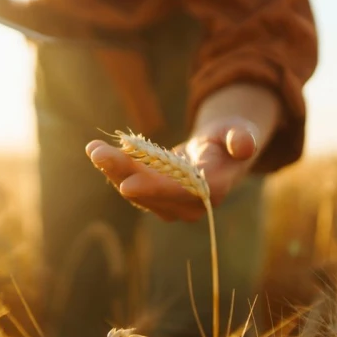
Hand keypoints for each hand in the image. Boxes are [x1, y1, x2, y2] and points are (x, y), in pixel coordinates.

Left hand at [85, 117, 261, 221]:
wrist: (221, 150)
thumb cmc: (231, 137)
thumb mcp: (240, 131)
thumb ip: (241, 138)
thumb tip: (243, 145)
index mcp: (213, 190)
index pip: (182, 193)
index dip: (155, 190)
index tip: (127, 184)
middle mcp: (190, 205)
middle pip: (151, 192)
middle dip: (123, 172)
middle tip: (97, 152)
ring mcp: (171, 204)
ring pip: (136, 189)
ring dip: (113, 169)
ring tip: (94, 148)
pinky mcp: (156, 197)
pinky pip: (132, 184)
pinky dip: (114, 168)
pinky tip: (99, 151)